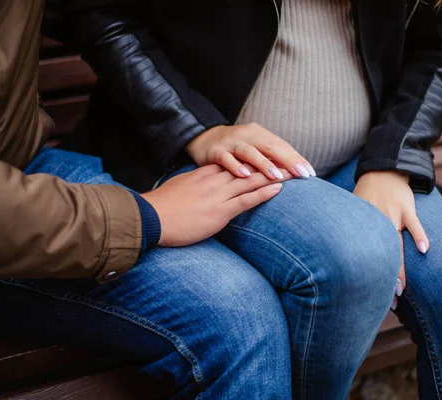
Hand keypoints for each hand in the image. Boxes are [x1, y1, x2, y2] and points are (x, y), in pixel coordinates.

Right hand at [142, 164, 291, 246]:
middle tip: (287, 159)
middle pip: (246, 168)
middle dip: (268, 163)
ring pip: (251, 180)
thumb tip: (198, 189)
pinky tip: (278, 188)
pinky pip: (246, 199)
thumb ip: (193, 186)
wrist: (151, 217)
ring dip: (272, 175)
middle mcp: (214, 180)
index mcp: (204, 174)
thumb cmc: (161, 208)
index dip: (252, 160)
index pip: (233, 163)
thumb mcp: (179, 190)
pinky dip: (264, 192)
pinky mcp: (220, 211)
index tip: (268, 156)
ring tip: (291, 170)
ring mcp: (218, 194)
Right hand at [185, 124, 315, 179]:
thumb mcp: (254, 149)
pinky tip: (244, 175)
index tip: (309, 173)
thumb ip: (271, 158)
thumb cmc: (235, 149)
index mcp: (259, 134)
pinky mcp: (215, 151)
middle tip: (300, 174)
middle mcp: (246, 135)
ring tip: (275, 176)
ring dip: (263, 164)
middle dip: (286, 160)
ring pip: (249, 152)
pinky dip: (235, 166)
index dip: (296, 159)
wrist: (203, 138)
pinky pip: (226, 158)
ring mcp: (230, 143)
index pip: (282, 146)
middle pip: (269, 147)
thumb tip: (296, 171)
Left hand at [353, 171, 428, 309]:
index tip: (367, 296)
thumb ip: (351, 231)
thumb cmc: (366, 196)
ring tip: (400, 290)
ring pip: (395, 245)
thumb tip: (338, 256)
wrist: (383, 170)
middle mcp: (374, 221)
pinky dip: (419, 236)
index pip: (362, 254)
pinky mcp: (406, 208)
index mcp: (360, 224)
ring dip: (399, 269)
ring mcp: (392, 214)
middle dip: (383, 280)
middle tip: (387, 302)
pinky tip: (425, 251)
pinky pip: (414, 224)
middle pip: (379, 255)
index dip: (365, 276)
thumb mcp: (353, 211)